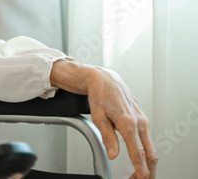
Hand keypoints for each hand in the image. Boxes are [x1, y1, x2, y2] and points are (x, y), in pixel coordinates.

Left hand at [51, 59, 157, 178]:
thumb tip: (113, 154)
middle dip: (147, 171)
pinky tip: (138, 159)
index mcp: (128, 122)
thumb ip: (107, 137)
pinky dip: (145, 153)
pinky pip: (147, 140)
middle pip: (150, 153)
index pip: (137, 151)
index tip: (140, 178)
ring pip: (151, 148)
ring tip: (137, 175)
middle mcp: (139, 121)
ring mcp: (143, 120)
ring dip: (147, 164)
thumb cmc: (99, 95)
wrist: (105, 79)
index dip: (140, 167)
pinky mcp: (143, 119)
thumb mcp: (98, 116)